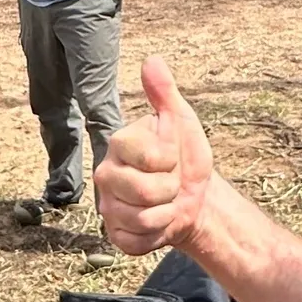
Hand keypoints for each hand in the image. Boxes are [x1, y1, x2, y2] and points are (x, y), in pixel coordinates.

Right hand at [97, 56, 214, 256]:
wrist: (196, 199)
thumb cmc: (186, 157)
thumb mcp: (182, 122)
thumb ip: (165, 94)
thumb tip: (152, 60)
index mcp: (119, 144)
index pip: (152, 157)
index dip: (172, 160)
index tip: (172, 157)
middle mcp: (106, 174)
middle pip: (144, 192)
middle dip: (171, 190)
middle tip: (171, 184)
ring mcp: (108, 207)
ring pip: (142, 218)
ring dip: (166, 214)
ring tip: (166, 203)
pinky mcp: (115, 235)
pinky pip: (137, 241)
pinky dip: (157, 235)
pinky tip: (159, 223)